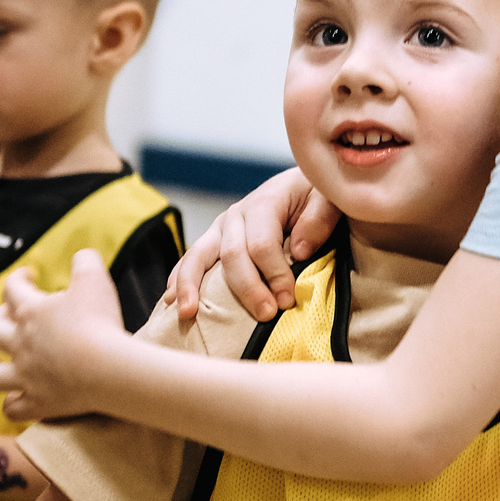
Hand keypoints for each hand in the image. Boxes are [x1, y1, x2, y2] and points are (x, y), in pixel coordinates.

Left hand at [0, 250, 129, 419]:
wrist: (108, 370)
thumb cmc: (101, 322)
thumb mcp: (96, 279)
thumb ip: (85, 261)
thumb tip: (81, 256)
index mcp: (31, 312)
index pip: (11, 288)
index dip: (18, 279)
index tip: (29, 276)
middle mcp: (20, 344)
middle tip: (12, 318)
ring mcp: (26, 376)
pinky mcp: (38, 403)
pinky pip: (13, 409)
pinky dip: (12, 404)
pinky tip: (17, 397)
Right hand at [165, 168, 334, 322]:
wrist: (304, 186)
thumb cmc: (318, 196)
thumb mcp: (328, 199)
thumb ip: (318, 220)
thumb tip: (298, 251)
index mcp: (264, 202)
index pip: (262, 244)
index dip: (275, 274)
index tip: (289, 299)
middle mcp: (237, 214)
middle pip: (232, 254)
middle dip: (248, 288)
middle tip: (266, 315)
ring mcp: (222, 227)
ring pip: (199, 255)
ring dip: (191, 285)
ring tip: (188, 313)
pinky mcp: (216, 239)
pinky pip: (192, 258)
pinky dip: (179, 278)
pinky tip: (171, 300)